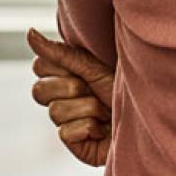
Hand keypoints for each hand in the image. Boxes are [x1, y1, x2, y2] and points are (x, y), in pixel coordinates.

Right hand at [27, 28, 113, 167]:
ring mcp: (64, 121)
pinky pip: (66, 133)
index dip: (61, 67)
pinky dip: (89, 128)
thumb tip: (29, 33)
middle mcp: (59, 97)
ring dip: (87, 108)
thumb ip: (59, 52)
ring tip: (105, 110)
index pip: (39, 67)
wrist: (145, 116)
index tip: (83, 69)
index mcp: (62, 74)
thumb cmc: (120, 87)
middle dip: (72, 87)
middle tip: (95, 89)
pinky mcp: (72, 143)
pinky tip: (102, 128)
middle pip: (40, 91)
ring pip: (55, 112)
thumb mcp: (91, 66)